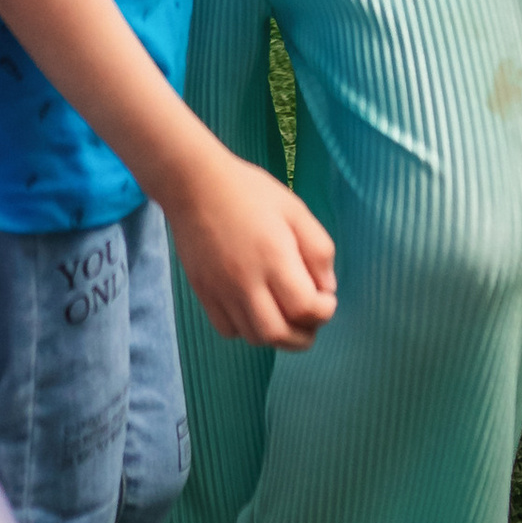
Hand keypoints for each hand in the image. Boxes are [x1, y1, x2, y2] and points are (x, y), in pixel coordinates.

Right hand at [162, 144, 336, 348]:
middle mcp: (246, 280)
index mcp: (274, 256)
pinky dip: (247, 329)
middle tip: (311, 320)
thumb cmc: (249, 192)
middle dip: (304, 336)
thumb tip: (327, 288)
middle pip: (278, 334)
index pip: (305, 308)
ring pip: (254, 337)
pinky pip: (228, 329)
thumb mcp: (295, 210)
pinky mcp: (203, 292)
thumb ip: (318, 249)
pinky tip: (255, 310)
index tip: (326, 298)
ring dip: (277, 336)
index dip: (324, 311)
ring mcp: (221, 290)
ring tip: (286, 317)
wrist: (194, 184)